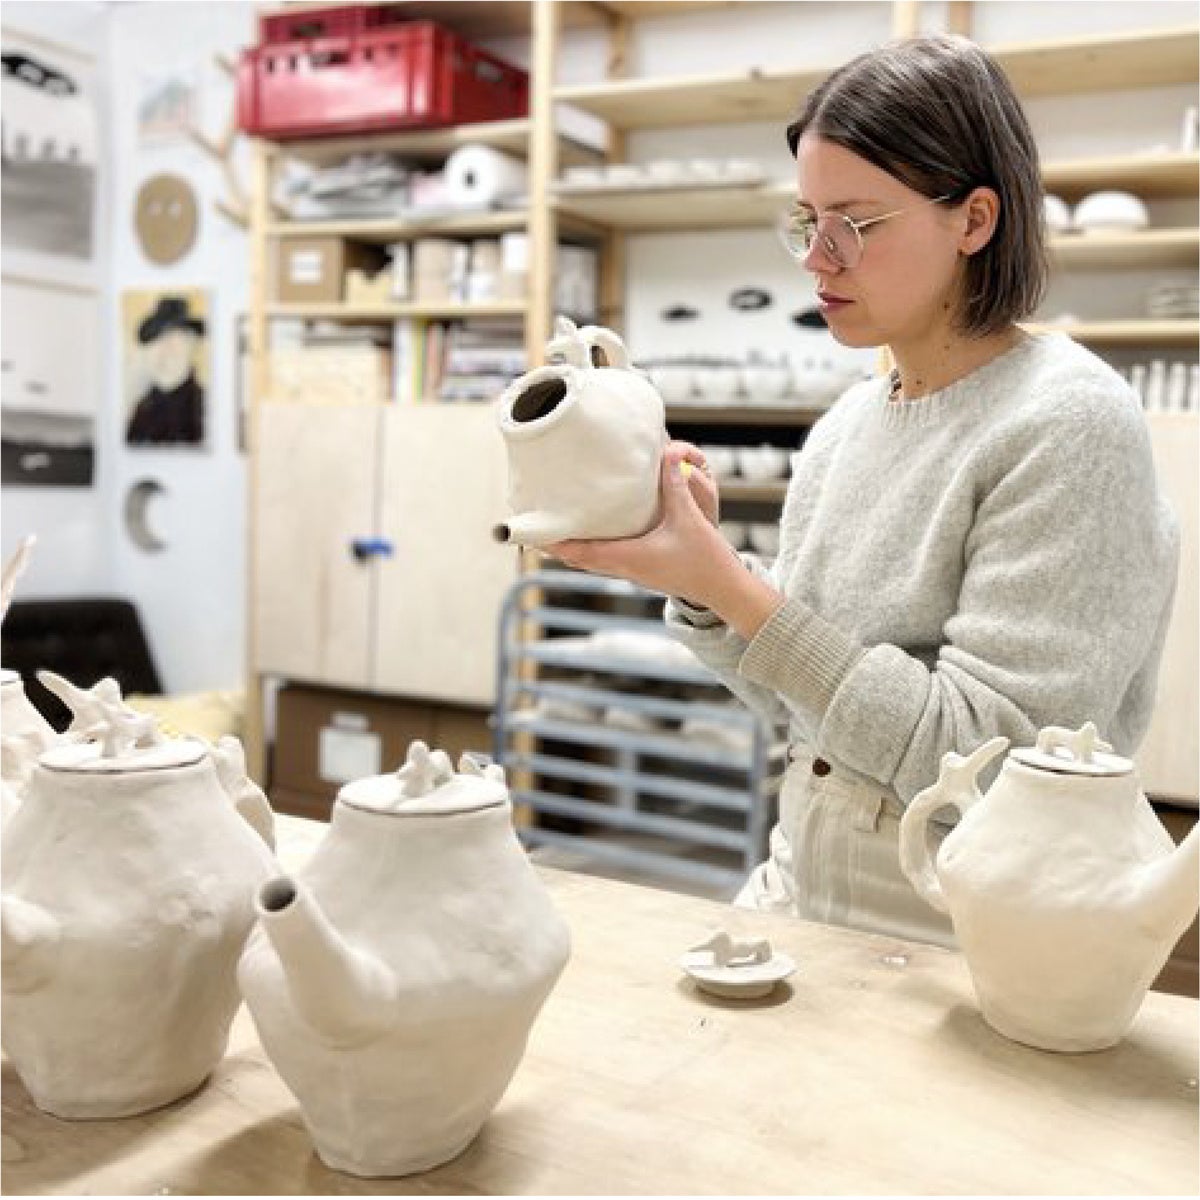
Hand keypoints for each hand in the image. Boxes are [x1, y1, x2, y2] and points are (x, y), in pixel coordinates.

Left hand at [547, 443, 741, 607]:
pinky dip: (590, 552)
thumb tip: (667, 453)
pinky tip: (592, 537)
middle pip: (578, 560)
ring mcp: (632, 573)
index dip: (555, 543)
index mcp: (629, 557)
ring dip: (572, 549)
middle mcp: (625, 568)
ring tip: (555, 532)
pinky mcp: (641, 572)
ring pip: (591, 563)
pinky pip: (605, 562)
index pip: (581, 552)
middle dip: (556, 546)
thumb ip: (674, 485)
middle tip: (535, 529)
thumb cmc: (705, 558)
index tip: (532, 534)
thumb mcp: (689, 516)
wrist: (722, 589)